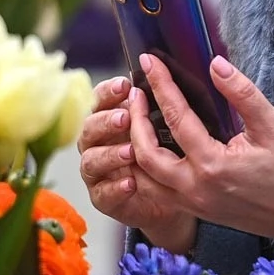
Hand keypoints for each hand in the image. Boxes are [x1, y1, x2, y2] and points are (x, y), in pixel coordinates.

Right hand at [77, 75, 196, 250]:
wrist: (174, 197)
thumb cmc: (170, 154)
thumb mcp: (170, 126)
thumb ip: (164, 105)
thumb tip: (184, 75)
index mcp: (110, 119)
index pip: (100, 100)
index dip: (108, 92)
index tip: (126, 85)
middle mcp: (99, 143)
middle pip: (89, 127)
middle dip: (106, 121)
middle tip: (126, 118)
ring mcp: (99, 172)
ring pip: (91, 161)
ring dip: (109, 154)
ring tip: (130, 152)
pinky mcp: (105, 199)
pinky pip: (102, 194)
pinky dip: (114, 188)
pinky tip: (131, 184)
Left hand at [128, 54, 273, 241]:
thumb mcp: (273, 125)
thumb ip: (242, 93)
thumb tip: (216, 64)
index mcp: (213, 165)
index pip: (176, 117)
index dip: (160, 85)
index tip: (149, 62)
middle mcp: (196, 188)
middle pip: (145, 153)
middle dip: (134, 119)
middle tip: (135, 92)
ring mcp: (194, 203)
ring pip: (145, 179)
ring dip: (134, 149)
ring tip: (136, 120)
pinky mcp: (198, 210)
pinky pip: (158, 192)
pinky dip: (146, 171)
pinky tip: (150, 150)